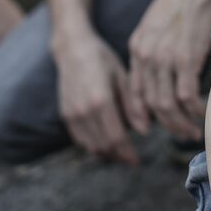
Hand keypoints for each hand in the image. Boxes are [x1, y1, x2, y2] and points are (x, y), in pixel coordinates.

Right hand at [56, 28, 136, 164]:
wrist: (73, 49)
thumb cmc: (102, 60)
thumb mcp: (123, 78)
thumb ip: (133, 106)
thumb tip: (145, 131)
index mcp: (101, 101)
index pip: (116, 138)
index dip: (128, 153)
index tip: (137, 161)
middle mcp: (84, 111)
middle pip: (103, 146)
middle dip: (118, 156)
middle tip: (131, 158)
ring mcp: (72, 113)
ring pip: (90, 145)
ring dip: (106, 153)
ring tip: (119, 152)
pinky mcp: (65, 114)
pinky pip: (79, 139)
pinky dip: (92, 145)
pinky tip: (103, 142)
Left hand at [124, 0, 210, 142]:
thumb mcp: (158, 25)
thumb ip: (156, 49)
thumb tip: (166, 74)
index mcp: (137, 47)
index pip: (134, 92)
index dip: (142, 114)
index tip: (154, 127)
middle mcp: (146, 56)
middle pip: (151, 104)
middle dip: (167, 125)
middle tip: (183, 134)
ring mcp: (164, 58)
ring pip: (167, 106)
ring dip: (182, 123)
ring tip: (195, 131)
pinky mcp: (185, 58)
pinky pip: (186, 97)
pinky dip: (196, 110)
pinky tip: (205, 113)